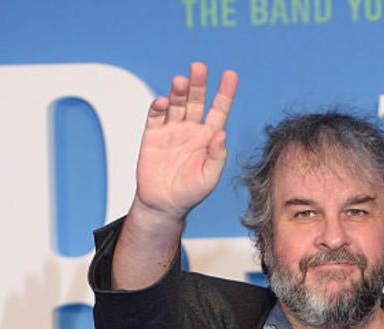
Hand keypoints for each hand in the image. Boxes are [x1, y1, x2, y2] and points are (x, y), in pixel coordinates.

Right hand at [134, 62, 238, 223]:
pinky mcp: (152, 135)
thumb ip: (217, 157)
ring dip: (178, 91)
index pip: (218, 110)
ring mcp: (171, 130)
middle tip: (198, 67)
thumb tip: (221, 134)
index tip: (230, 75)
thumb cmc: (189, 194)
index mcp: (207, 138)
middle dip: (198, 84)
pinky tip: (162, 102)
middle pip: (196, 100)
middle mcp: (190, 130)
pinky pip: (155, 116)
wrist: (162, 205)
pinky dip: (158, 107)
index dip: (225, 93)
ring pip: (176, 104)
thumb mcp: (208, 178)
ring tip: (180, 81)